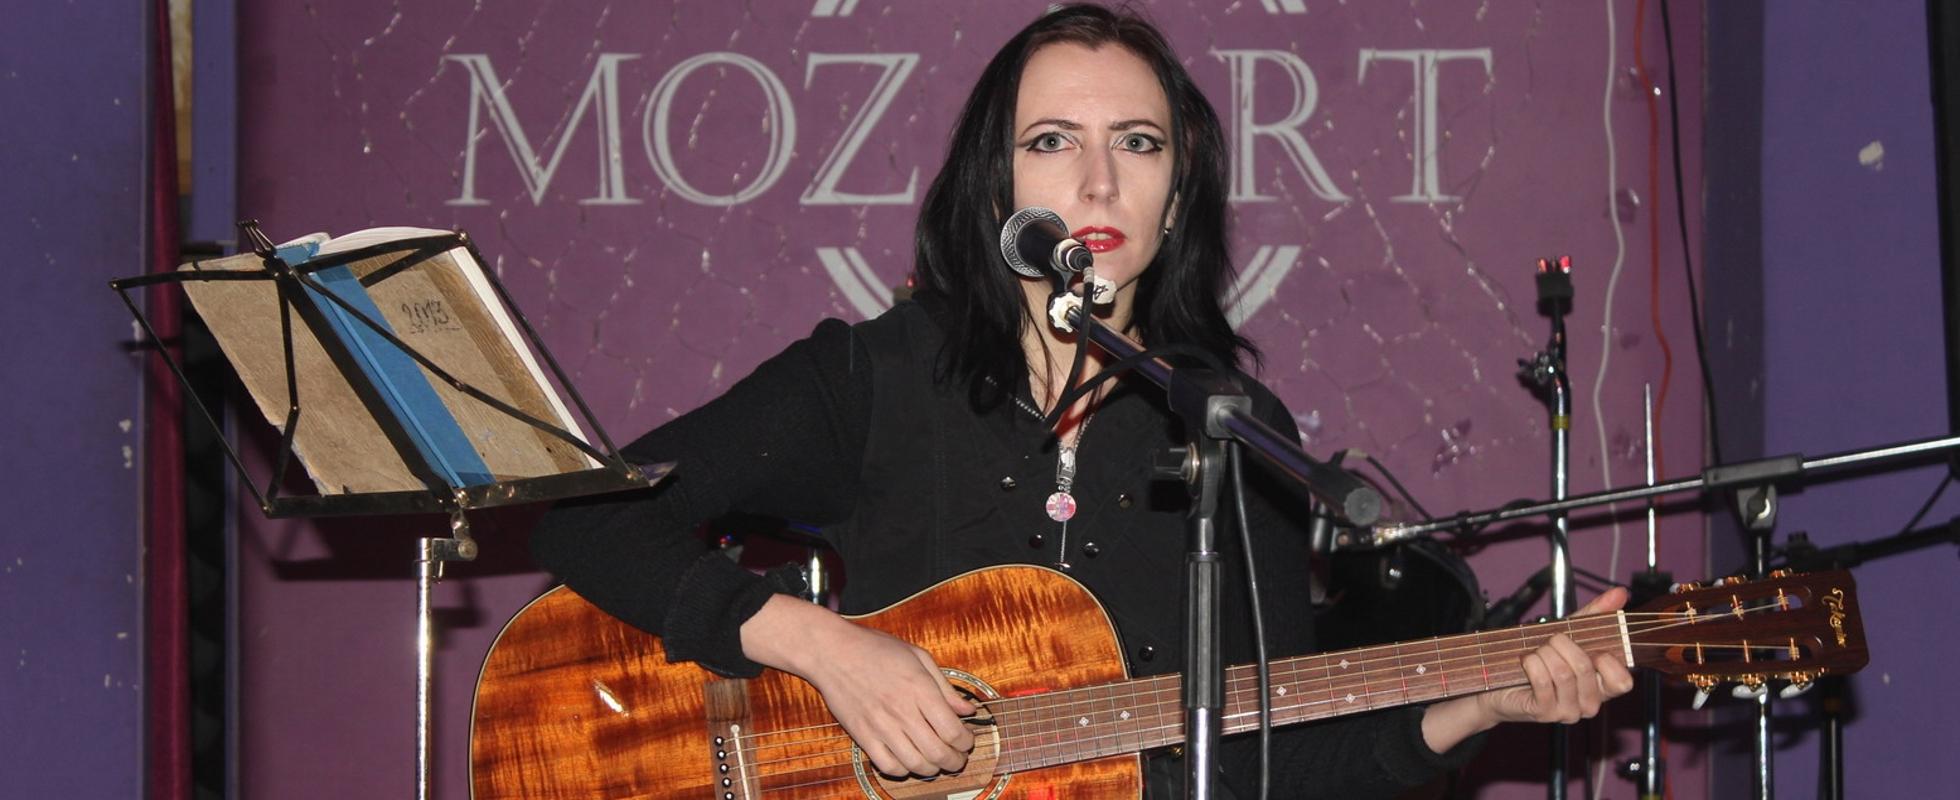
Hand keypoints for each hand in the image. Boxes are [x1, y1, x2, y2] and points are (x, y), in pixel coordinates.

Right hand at [741, 596, 976, 777]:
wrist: (832, 652)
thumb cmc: (876, 649)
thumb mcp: (918, 657)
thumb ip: (945, 687)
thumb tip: (968, 710)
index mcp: (920, 689)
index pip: (953, 730)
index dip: (966, 742)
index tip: (966, 740)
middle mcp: (902, 711)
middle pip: (938, 753)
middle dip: (955, 761)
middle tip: (958, 758)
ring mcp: (881, 726)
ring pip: (915, 764)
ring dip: (932, 768)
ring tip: (936, 762)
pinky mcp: (862, 736)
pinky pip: (887, 766)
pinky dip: (903, 770)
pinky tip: (908, 760)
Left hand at [1474, 586, 1636, 724]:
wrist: (1499, 683)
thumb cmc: (1540, 659)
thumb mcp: (1569, 634)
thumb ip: (1595, 615)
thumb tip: (1620, 593)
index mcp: (1601, 686)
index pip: (1623, 682)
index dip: (1609, 660)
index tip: (1591, 646)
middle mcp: (1589, 704)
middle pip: (1585, 668)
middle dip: (1563, 644)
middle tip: (1551, 640)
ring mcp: (1567, 711)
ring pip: (1562, 673)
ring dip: (1544, 653)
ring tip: (1537, 651)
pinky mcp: (1544, 713)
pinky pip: (1541, 681)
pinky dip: (1532, 663)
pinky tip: (1527, 661)